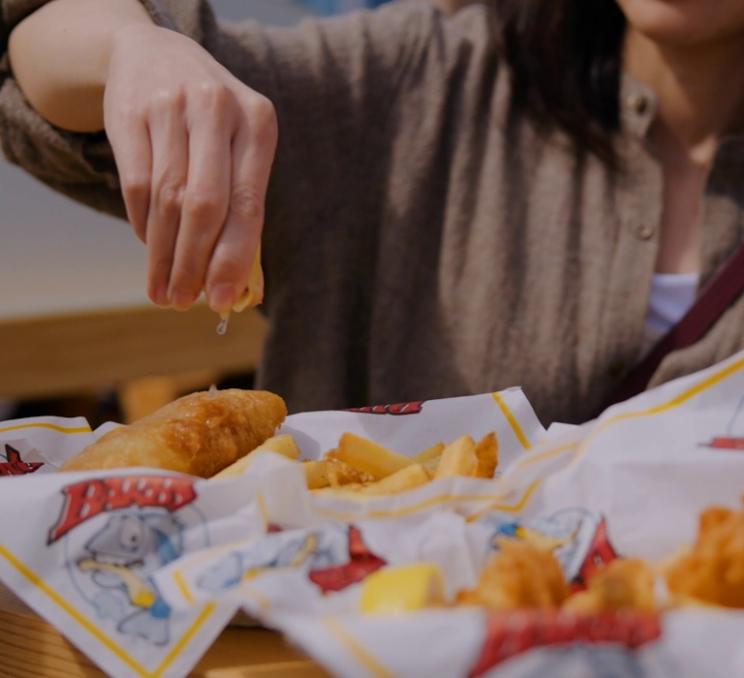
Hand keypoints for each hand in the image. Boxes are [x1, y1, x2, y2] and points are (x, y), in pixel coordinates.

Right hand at [104, 24, 276, 311]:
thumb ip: (244, 206)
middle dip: (194, 264)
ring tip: (164, 292)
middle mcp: (218, 110)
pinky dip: (145, 227)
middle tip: (185, 302)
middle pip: (204, 207)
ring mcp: (172, 108)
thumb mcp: (239, 146)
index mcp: (259, 124)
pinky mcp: (131, 114)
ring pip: (167, 201)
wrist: (154, 52)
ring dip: (164, 256)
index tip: (223, 300)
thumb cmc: (211, 120)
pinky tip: (151, 249)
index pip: (248, 206)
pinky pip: (137, 186)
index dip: (233, 259)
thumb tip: (241, 285)